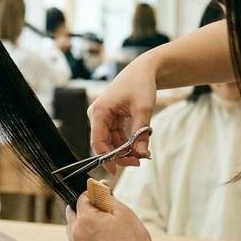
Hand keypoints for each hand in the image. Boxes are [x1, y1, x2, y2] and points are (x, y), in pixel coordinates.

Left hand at [63, 196, 164, 240]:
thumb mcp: (123, 211)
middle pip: (72, 213)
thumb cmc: (134, 239)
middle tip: (98, 213)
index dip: (91, 196)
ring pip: (70, 230)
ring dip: (78, 225)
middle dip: (83, 210)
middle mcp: (76, 232)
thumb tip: (97, 186)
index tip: (99, 199)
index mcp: (86, 218)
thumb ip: (105, 197)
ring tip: (96, 228)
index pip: (81, 199)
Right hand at [87, 57, 156, 172]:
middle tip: (138, 162)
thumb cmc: (140, 84)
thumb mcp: (143, 109)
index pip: (98, 141)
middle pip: (103, 144)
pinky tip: (138, 147)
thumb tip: (142, 155)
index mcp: (99, 111)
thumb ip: (141, 133)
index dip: (106, 158)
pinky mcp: (110, 118)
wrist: (144, 70)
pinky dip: (126, 143)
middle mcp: (97, 115)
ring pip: (110, 142)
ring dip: (124, 150)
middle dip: (119, 155)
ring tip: (142, 154)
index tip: (118, 170)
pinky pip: (115, 136)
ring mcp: (103, 117)